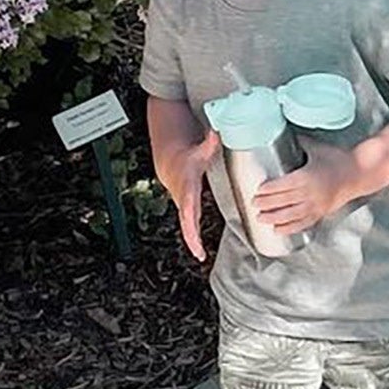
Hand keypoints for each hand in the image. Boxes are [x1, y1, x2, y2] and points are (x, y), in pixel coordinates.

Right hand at [173, 132, 220, 259]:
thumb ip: (209, 143)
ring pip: (186, 227)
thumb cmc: (188, 158)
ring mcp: (184, 207)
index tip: (193, 224)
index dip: (190, 215)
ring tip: (200, 255)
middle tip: (197, 250)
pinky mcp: (187, 212)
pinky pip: (189, 227)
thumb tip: (217, 133)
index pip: (189, 203)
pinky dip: (193, 240)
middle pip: (186, 220)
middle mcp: (184, 199)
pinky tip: (200, 252)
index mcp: (188, 186)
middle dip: (190, 235)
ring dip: (192, 242)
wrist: (172, 163)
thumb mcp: (199, 150)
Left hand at [254, 147, 361, 236]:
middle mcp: (311, 193)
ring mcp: (316, 205)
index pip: (282, 185)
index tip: (258, 190)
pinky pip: (303, 223)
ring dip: (273, 217)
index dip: (268, 190)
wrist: (360, 173)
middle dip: (266, 204)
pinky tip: (277, 229)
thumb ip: (298, 143)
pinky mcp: (321, 213)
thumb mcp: (317, 149)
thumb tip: (281, 134)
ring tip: (260, 218)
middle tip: (254, 204)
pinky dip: (289, 228)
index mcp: (307, 176)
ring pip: (290, 215)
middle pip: (283, 201)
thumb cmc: (338, 159)